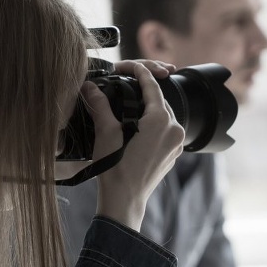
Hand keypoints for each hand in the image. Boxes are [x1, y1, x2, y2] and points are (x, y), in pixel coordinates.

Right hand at [89, 61, 183, 231]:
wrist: (125, 200)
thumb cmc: (116, 168)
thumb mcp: (106, 132)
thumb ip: (100, 105)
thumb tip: (89, 87)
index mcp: (161, 121)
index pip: (152, 87)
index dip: (140, 73)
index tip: (131, 66)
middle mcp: (174, 130)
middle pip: (160, 101)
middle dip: (144, 91)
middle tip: (128, 84)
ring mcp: (176, 145)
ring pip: (164, 116)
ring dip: (149, 109)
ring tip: (131, 105)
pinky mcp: (173, 155)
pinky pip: (166, 132)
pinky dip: (154, 125)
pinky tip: (138, 127)